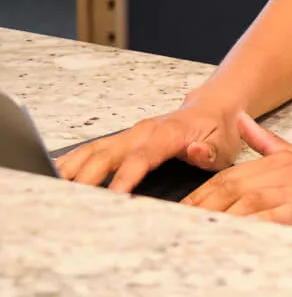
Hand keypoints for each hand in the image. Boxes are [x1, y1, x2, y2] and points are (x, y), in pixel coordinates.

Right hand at [55, 95, 240, 192]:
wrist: (214, 106)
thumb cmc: (218, 129)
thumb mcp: (223, 144)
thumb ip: (207, 151)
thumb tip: (193, 151)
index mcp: (169, 133)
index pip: (142, 157)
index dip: (126, 177)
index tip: (112, 197)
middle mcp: (146, 130)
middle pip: (110, 153)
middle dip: (89, 175)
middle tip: (70, 200)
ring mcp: (132, 132)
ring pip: (97, 148)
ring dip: (75, 166)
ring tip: (53, 184)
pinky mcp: (125, 137)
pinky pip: (96, 148)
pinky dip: (76, 160)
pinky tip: (59, 173)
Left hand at [180, 111, 291, 236]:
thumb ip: (266, 141)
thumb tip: (241, 119)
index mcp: (277, 161)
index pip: (229, 177)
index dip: (201, 193)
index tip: (177, 209)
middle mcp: (283, 172)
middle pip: (232, 189)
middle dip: (200, 206)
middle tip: (173, 223)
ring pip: (249, 203)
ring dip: (220, 218)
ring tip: (194, 232)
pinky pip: (277, 219)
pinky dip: (256, 228)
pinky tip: (239, 237)